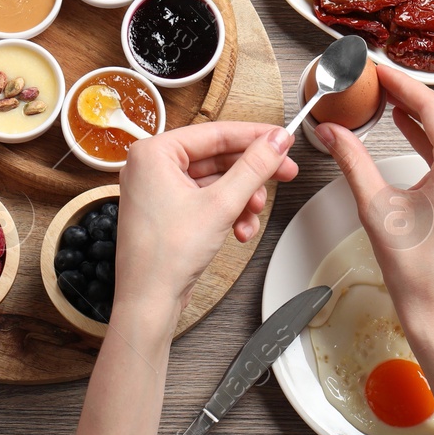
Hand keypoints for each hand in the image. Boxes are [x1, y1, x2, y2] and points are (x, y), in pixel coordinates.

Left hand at [115, 123, 296, 317]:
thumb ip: (253, 167)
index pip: (214, 133)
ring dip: (241, 198)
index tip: (283, 139)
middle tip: (284, 173)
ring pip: (215, 181)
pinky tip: (241, 230)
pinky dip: (227, 212)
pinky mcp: (168, 211)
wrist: (148, 302)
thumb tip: (277, 140)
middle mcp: (152, 166)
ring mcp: (159, 190)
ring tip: (253, 215)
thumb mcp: (221, 204)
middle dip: (251, 174)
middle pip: (217, 157)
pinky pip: (206, 199)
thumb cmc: (166, 255)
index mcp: (154, 153)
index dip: (254, 136)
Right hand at [316, 65, 433, 346]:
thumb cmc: (414, 268)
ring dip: (424, 112)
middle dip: (413, 93)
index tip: (379, 71)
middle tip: (380, 80)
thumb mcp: (375, 207)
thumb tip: (332, 131)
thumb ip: (353, 161)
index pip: (432, 107)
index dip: (403, 84)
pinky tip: (409, 124)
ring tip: (390, 97)